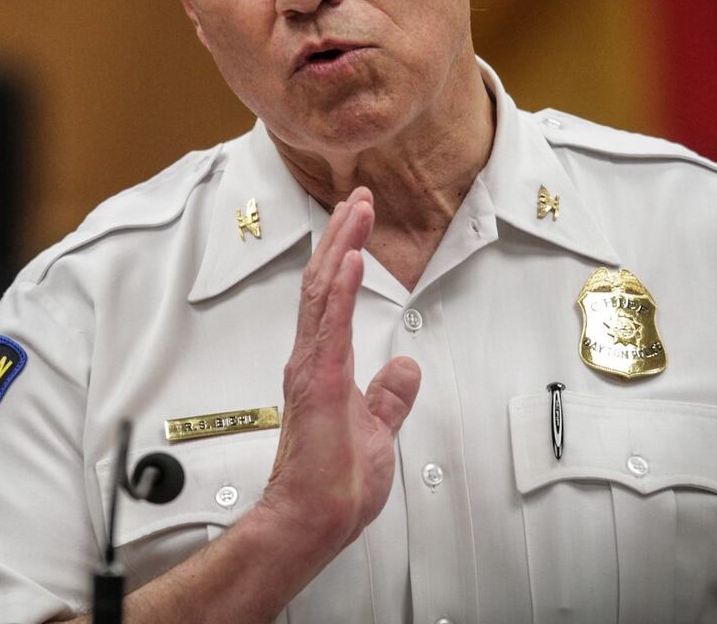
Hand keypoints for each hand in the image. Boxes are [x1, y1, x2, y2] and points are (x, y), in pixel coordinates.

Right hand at [253, 188, 421, 555]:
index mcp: (324, 368)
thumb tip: (405, 369)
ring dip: (341, 246)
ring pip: (323, 291)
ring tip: (355, 210)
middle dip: (341, 236)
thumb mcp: (377, 431)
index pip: (331, 299)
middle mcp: (311, 359)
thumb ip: (388, 397)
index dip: (343, 257)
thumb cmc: (336, 486)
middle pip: (323, 283)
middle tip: (357, 198)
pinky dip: (339, 286)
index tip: (357, 224)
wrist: (315, 518)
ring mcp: (312, 367)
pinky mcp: (319, 380)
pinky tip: (349, 257)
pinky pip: (330, 323)